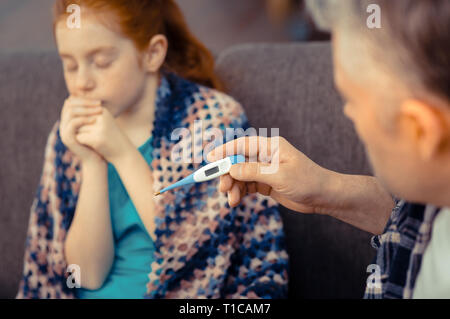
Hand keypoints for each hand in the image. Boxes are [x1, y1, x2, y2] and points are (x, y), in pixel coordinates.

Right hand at [59, 96, 104, 162]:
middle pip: (70, 105)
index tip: (99, 102)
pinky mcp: (67, 138)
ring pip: (71, 112)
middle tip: (99, 104)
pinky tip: (95, 119)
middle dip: (86, 103)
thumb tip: (96, 99)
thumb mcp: (95, 125)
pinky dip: (84, 119)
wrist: (96, 159)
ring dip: (86, 109)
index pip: (72, 102)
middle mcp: (64, 124)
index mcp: (68, 120)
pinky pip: (73, 123)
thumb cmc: (97, 141)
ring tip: (99, 110)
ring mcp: (63, 131)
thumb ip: (92, 114)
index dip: (84, 100)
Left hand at [75, 106, 133, 164]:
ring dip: (82, 135)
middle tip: (95, 135)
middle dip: (82, 128)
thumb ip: (88, 114)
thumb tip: (67, 103)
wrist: (124, 153)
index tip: (92, 129)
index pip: (81, 111)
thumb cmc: (110, 136)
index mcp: (103, 110)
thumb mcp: (101, 121)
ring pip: (78, 128)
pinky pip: (79, 138)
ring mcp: (100, 128)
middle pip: (79, 120)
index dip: (83, 122)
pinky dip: (83, 142)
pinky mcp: (96, 139)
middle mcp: (102, 117)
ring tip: (97, 139)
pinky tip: (94, 145)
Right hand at [206, 136, 333, 212]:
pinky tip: (236, 201)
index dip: (223, 151)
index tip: (209, 159)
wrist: (324, 197)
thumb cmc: (307, 181)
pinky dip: (239, 192)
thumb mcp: (279, 176)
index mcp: (270, 146)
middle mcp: (265, 155)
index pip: (241, 145)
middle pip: (237, 161)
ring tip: (231, 201)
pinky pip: (246, 185)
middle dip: (227, 174)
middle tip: (222, 189)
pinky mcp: (265, 182)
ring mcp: (264, 169)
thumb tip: (230, 168)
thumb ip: (253, 171)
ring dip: (233, 187)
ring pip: (240, 175)